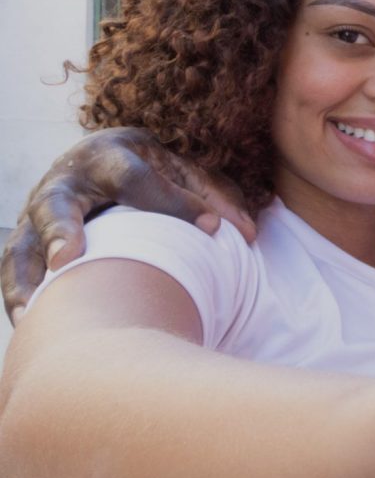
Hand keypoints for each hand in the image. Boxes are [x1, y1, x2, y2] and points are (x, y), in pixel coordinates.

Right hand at [2, 128, 255, 322]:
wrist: (96, 159)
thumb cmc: (151, 171)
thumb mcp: (183, 172)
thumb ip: (214, 197)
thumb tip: (248, 233)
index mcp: (110, 156)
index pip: (137, 178)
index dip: (175, 204)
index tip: (214, 229)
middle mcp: (67, 181)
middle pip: (56, 203)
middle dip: (61, 229)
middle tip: (70, 257)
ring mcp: (39, 212)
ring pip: (22, 243)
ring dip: (28, 275)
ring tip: (34, 308)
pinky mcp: (28, 239)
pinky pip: (15, 269)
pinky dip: (19, 294)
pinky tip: (29, 321)